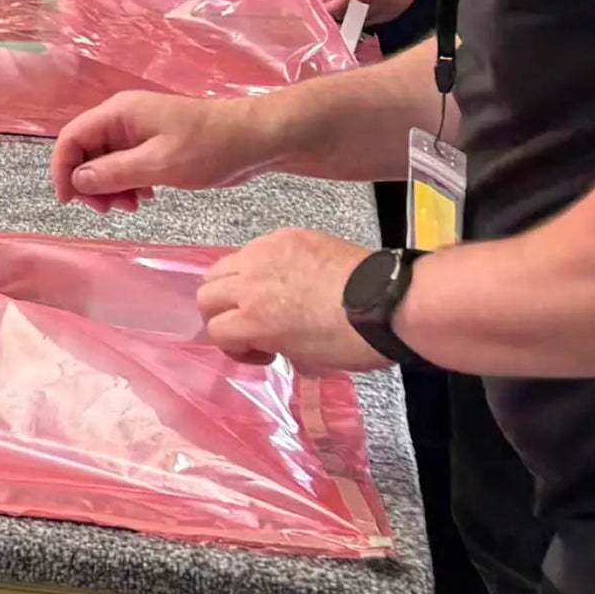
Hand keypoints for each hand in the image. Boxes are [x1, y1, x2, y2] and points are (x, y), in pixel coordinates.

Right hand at [50, 90, 274, 214]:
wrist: (253, 140)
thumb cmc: (207, 148)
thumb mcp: (158, 164)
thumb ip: (114, 172)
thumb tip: (78, 180)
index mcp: (118, 113)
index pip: (71, 137)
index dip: (63, 168)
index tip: (69, 202)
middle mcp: (122, 119)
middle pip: (86, 151)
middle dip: (91, 183)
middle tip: (111, 210)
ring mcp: (138, 132)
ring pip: (105, 161)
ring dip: (111, 188)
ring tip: (134, 207)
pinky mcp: (153, 145)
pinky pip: (126, 165)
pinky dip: (128, 184)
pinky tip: (147, 198)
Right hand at [197, 228, 386, 371]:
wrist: (387, 302)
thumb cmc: (351, 342)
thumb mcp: (307, 358)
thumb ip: (275, 345)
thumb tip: (271, 341)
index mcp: (255, 319)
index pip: (215, 332)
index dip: (235, 349)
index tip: (264, 352)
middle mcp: (250, 282)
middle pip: (206, 294)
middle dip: (221, 314)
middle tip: (249, 324)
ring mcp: (265, 252)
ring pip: (222, 266)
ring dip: (233, 286)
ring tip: (262, 296)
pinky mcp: (286, 235)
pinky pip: (255, 248)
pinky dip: (259, 264)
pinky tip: (287, 275)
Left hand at [321, 0, 429, 24]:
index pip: (336, 10)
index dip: (327, 8)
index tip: (322, 4)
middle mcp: (376, 3)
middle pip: (351, 18)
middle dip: (340, 13)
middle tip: (335, 4)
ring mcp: (391, 7)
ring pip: (367, 21)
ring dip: (355, 16)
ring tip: (350, 5)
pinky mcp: (402, 6)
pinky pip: (382, 18)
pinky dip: (372, 16)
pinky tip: (367, 7)